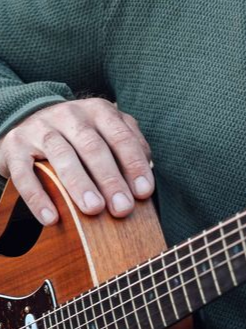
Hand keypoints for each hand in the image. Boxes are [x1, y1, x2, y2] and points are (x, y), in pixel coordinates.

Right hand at [0, 99, 152, 224]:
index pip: (121, 137)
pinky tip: (52, 218)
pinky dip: (38, 198)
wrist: (29, 121)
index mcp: (99, 111)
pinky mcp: (14, 147)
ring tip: (94, 209)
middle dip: (110, 180)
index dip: (134, 164)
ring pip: (62, 157)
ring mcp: (40, 129)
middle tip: (123, 208)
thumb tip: (148, 170)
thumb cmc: (79, 134)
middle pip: (93, 147)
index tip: (144, 192)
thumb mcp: (106, 130)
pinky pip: (24, 174)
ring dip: (80, 185)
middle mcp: (70, 115)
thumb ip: (129, 144)